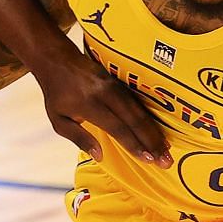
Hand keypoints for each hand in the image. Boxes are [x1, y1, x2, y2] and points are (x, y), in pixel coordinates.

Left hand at [32, 47, 168, 166]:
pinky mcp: (120, 82)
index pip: (117, 128)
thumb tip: (100, 156)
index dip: (134, 144)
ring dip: (155, 132)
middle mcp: (106, 94)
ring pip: (140, 111)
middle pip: (134, 120)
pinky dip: (150, 119)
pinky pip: (139, 103)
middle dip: (152, 142)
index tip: (148, 159)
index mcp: (90, 105)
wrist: (58, 60)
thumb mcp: (59, 120)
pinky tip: (158, 132)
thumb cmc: (57, 94)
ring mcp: (115, 86)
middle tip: (165, 161)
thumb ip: (79, 138)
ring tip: (166, 150)